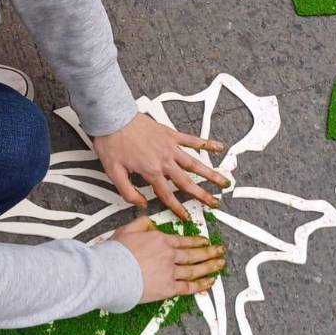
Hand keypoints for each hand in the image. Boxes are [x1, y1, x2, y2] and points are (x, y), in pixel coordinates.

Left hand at [92, 112, 230, 220]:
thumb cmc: (111, 143)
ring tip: (224, 181)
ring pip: (195, 163)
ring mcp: (170, 146)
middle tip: (215, 203)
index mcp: (151, 171)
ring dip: (210, 173)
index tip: (187, 217)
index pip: (167, 194)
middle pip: (186, 182)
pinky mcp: (171, 134)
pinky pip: (192, 139)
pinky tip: (219, 147)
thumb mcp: (113, 172)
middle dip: (202, 194)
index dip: (177, 208)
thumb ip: (127, 191)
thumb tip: (141, 204)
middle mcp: (164, 160)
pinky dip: (206, 143)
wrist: (113, 117)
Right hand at [112, 216, 225, 302]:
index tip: (205, 241)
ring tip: (220, 264)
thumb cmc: (116, 252)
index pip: (183, 241)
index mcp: (160, 239)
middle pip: (193, 253)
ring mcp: (170, 271)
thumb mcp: (127, 229)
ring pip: (194, 269)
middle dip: (209, 252)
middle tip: (220, 251)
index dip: (196, 241)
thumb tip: (150, 222)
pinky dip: (201, 285)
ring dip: (210, 266)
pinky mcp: (167, 288)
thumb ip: (141, 223)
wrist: (111, 271)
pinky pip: (188, 287)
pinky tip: (210, 282)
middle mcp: (168, 254)